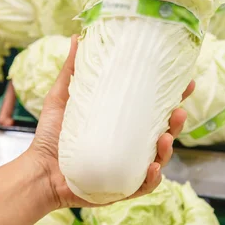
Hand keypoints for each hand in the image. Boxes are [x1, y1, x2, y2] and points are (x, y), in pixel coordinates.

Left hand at [28, 35, 194, 208]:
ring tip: (165, 137)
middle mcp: (129, 145)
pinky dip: (152, 178)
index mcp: (122, 123)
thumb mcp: (61, 99)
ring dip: (167, 148)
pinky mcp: (121, 187)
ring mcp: (128, 167)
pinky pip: (144, 185)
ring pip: (159, 158)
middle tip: (179, 110)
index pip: (153, 108)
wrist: (38, 171)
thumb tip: (77, 37)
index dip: (172, 96)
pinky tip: (152, 168)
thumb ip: (71, 71)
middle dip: (176, 122)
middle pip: (163, 132)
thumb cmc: (51, 136)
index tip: (185, 82)